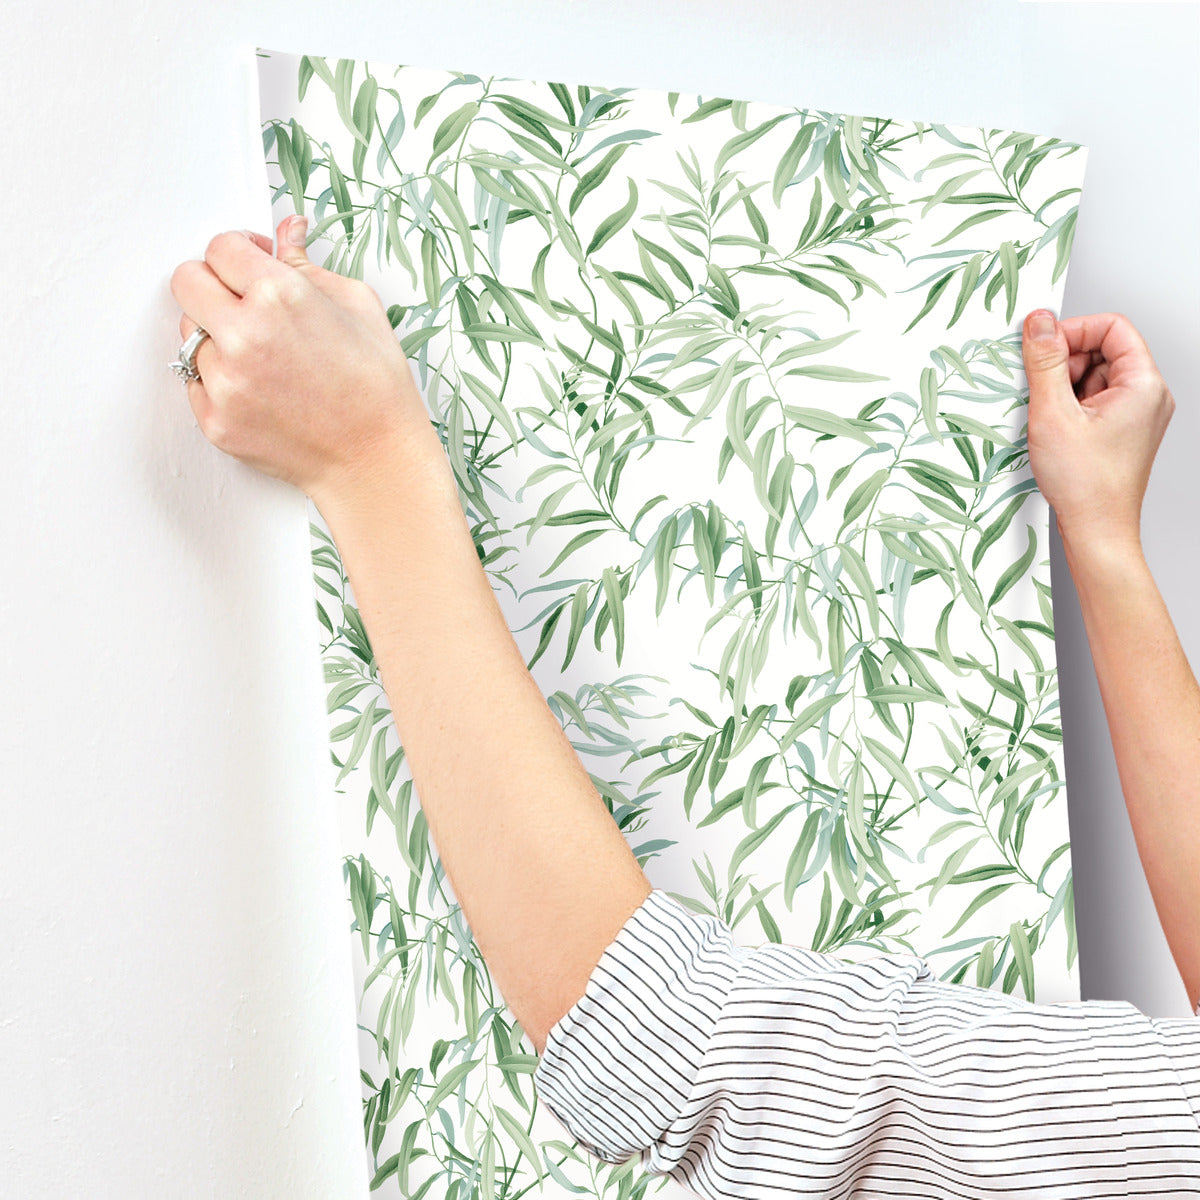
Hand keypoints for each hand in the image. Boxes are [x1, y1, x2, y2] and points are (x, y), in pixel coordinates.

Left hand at [169, 213, 430, 502]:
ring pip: (189, 335)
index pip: (220, 248)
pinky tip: (260, 388)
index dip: (238, 252)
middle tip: (242, 302)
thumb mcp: (358, 306)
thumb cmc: (377, 387)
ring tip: (262, 356)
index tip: (251, 265)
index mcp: (280, 295)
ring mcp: (225, 382)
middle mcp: (244, 335)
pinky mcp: (216, 420)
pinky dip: (220, 380)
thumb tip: (287, 232)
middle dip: (212, 284)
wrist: (376, 459)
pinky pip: (195, 382)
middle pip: (186, 282)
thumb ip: (308, 265)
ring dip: (216, 337)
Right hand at [1021, 308, 1174, 549]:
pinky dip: (1069, 407)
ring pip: (1094, 376)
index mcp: (1143, 385)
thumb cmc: (1086, 485)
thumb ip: (1045, 362)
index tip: (1042, 345)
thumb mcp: (1053, 413)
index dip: (1073, 330)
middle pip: (1102, 351)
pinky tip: (1055, 429)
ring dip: (1064, 387)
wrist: (1097, 531)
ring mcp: (1136, 415)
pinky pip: (1093, 401)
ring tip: (1049, 417)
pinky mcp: (1121, 431)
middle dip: (1065, 362)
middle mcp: (1147, 397)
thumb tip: (1039, 323)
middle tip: (1040, 388)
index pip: (1112, 328)